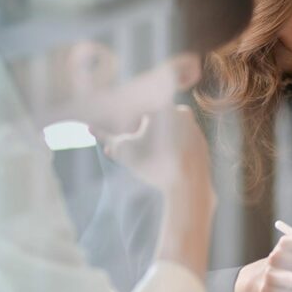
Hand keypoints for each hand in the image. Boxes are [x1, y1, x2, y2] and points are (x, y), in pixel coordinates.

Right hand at [93, 105, 215, 279]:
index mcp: (163, 106)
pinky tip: (164, 165)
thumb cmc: (153, 164)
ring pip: (169, 131)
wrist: (188, 185)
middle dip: (141, 134)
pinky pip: (182, 143)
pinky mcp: (202, 143)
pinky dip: (172, 150)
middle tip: (133, 153)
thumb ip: (105, 136)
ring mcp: (194, 127)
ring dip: (156, 142)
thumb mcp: (123, 150)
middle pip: (155, 120)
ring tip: (146, 161)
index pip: (139, 109)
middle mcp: (181, 111)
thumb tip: (89, 127)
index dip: (129, 123)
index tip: (126, 135)